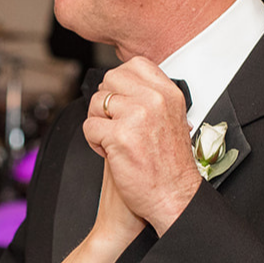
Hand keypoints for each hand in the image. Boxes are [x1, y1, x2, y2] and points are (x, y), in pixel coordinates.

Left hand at [83, 58, 201, 235]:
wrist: (173, 197)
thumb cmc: (170, 166)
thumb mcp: (173, 119)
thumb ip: (152, 99)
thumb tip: (126, 85)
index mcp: (168, 93)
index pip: (134, 65)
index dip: (120, 82)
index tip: (121, 100)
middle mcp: (154, 100)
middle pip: (110, 81)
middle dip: (106, 103)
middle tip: (114, 123)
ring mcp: (136, 116)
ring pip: (97, 103)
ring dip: (99, 123)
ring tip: (113, 140)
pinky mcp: (119, 136)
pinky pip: (89, 126)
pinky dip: (93, 141)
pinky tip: (110, 152)